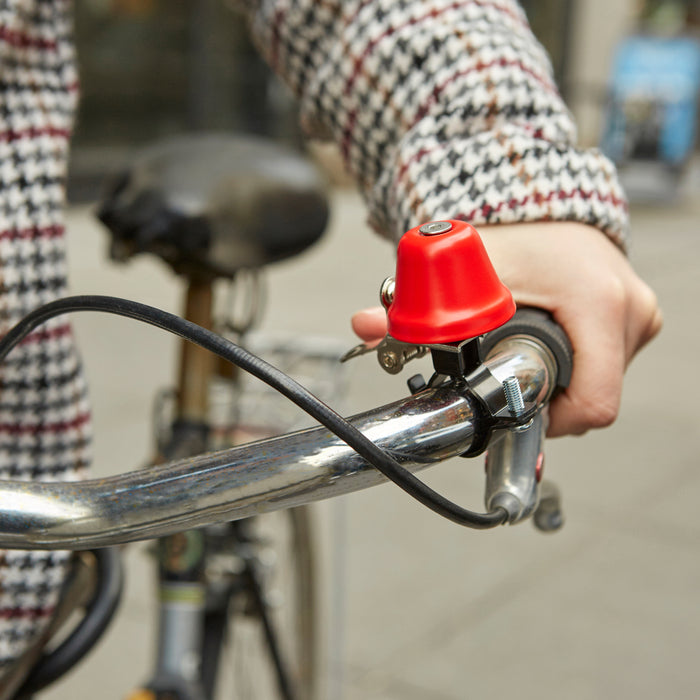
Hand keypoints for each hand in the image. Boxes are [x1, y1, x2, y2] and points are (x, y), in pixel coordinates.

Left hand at [352, 222, 661, 436]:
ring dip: (557, 381)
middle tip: (507, 376)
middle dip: (544, 398)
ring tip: (525, 351)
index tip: (513, 407)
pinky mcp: (637, 314)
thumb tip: (366, 328)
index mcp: (598, 304)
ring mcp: (640, 313)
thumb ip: (414, 306)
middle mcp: (631, 309)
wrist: (546, 201)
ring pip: (597, 383)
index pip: (591, 404)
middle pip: (591, 397)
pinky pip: (604, 363)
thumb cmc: (515, 229)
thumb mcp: (465, 268)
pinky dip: (572, 365)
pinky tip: (546, 344)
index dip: (546, 420)